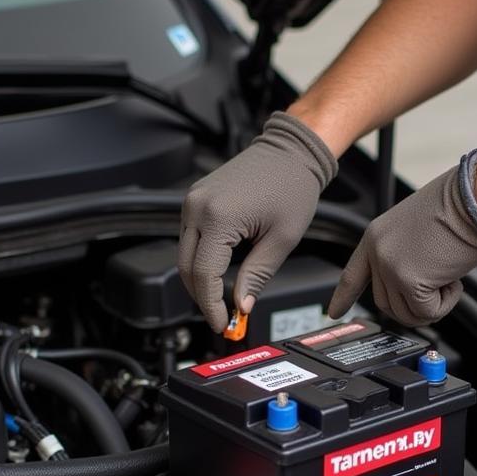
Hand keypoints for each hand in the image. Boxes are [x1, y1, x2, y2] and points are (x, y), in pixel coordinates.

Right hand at [178, 112, 337, 331]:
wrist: (291, 151)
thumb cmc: (293, 187)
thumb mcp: (282, 240)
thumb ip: (257, 276)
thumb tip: (241, 305)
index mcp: (218, 217)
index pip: (203, 276)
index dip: (211, 306)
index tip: (223, 324)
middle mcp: (197, 207)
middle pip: (186, 269)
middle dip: (202, 298)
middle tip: (222, 317)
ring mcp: (193, 201)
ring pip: (184, 255)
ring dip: (199, 281)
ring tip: (222, 300)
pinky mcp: (195, 199)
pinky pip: (189, 238)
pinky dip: (200, 260)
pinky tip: (218, 274)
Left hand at [328, 150, 476, 326]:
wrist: (475, 199)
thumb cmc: (459, 207)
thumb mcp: (417, 230)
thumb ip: (405, 256)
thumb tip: (412, 288)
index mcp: (376, 236)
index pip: (353, 275)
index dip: (343, 297)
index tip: (333, 312)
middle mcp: (378, 252)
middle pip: (385, 303)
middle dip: (414, 305)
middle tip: (439, 287)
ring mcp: (391, 267)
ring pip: (405, 313)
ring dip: (432, 305)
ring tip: (448, 278)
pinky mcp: (410, 281)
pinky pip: (426, 313)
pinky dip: (445, 304)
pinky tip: (454, 281)